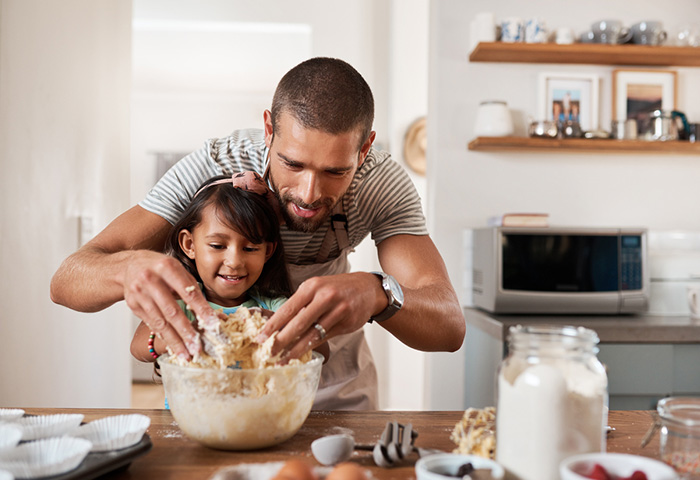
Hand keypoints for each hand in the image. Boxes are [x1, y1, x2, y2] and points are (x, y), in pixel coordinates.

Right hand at [123, 250, 220, 359]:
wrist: (130, 265)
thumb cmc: (161, 268)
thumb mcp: (178, 269)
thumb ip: (194, 289)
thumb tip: (214, 314)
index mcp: (167, 267)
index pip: (188, 292)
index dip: (202, 310)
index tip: (213, 325)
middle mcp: (151, 279)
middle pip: (172, 310)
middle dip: (186, 332)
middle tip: (197, 348)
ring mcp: (139, 293)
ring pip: (160, 322)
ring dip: (174, 340)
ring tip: (185, 354)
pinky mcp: (133, 304)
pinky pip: (151, 323)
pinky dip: (163, 336)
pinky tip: (173, 346)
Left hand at [255, 272, 385, 359]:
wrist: (368, 288)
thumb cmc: (336, 289)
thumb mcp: (317, 288)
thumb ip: (301, 304)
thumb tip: (278, 325)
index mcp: (312, 286)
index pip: (288, 309)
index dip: (273, 326)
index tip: (260, 338)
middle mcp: (325, 297)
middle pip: (298, 323)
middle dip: (281, 341)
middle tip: (268, 353)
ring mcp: (338, 310)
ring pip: (312, 334)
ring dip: (295, 350)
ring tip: (283, 360)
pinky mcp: (347, 323)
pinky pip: (325, 338)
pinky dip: (311, 348)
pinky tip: (301, 354)